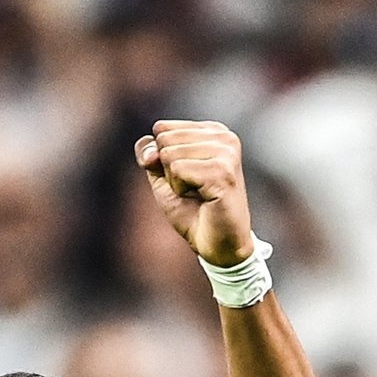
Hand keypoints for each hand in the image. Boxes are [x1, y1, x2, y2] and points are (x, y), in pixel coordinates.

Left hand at [134, 120, 255, 266]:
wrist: (219, 247)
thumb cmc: (194, 213)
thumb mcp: (163, 179)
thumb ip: (149, 155)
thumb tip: (150, 149)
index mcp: (212, 131)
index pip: (161, 128)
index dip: (161, 159)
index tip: (186, 178)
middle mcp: (223, 137)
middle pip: (164, 140)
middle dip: (169, 171)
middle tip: (193, 190)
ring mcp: (226, 153)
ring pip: (170, 155)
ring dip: (176, 183)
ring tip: (199, 195)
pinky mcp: (223, 172)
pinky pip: (178, 170)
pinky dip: (181, 191)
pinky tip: (203, 200)